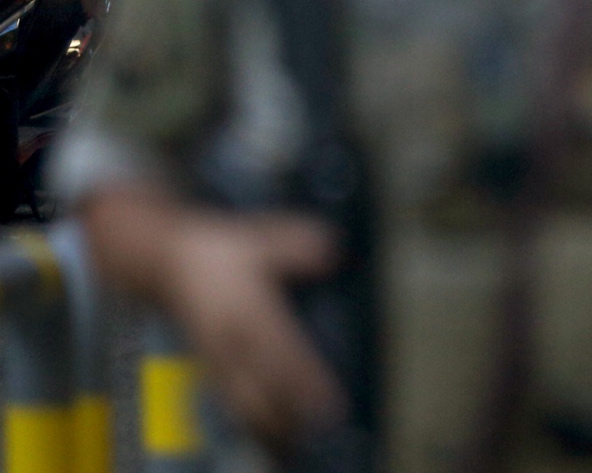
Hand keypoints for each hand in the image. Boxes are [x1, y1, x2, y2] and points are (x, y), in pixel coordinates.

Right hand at [165, 212, 344, 448]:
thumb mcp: (261, 238)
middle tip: (318, 434)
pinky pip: (227, 399)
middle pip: (261, 389)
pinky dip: (247, 419)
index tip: (328, 403)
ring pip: (242, 401)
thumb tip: (334, 254)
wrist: (165, 262)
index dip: (304, 381)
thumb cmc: (222, 250)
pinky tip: (263, 434)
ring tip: (293, 445)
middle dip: (288, 416)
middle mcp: (231, 341)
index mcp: (247, 310)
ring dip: (267, 425)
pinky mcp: (207, 366)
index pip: (281, 353)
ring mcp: (216, 357)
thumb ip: (298, 245)